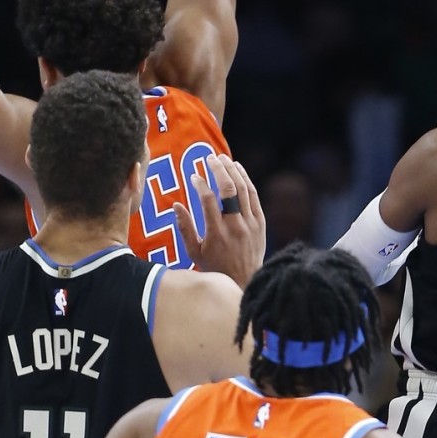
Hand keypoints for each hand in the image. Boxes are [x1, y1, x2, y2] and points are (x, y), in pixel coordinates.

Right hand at [175, 155, 265, 287]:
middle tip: (209, 158)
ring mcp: (250, 223)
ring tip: (222, 158)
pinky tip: (238, 169)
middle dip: (218, 169)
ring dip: (232, 170)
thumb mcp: (194, 252)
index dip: (200, 184)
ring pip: (243, 189)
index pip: (208, 200)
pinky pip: (254, 196)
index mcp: (216, 233)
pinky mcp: (260, 222)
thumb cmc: (215, 267)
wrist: (245, 280)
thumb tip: (176, 205)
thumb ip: (185, 228)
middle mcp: (235, 225)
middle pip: (228, 189)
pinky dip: (246, 180)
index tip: (193, 176)